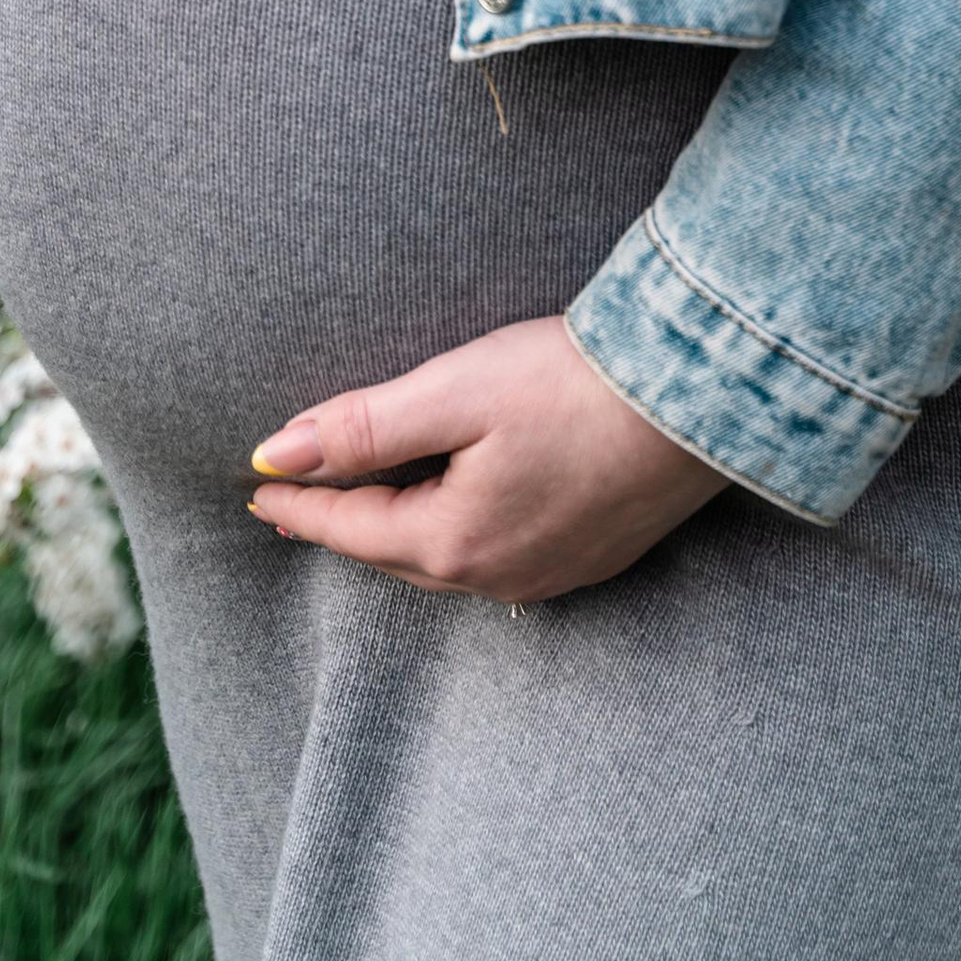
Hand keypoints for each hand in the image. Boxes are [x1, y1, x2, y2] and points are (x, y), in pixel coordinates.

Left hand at [247, 317, 724, 603]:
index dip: (302, 504)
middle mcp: (502, 575)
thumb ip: (363, 427)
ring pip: (452, 559)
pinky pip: (502, 556)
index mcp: (457, 541)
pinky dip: (461, 532)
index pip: (354, 527)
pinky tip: (462, 515)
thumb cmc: (576, 384)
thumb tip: (272, 454)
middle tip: (299, 502)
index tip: (256, 490)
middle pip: (400, 552)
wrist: (704, 395)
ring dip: (404, 532)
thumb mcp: (456, 392)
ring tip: (370, 508)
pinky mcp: (595, 554)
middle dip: (347, 526)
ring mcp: (554, 573)